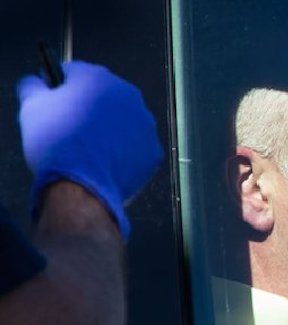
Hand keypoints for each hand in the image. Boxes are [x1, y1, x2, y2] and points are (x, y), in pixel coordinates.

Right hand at [18, 61, 163, 239]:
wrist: (82, 185)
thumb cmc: (55, 142)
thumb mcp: (31, 105)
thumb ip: (33, 85)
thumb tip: (37, 81)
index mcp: (98, 78)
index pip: (74, 73)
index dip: (58, 86)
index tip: (51, 100)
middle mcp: (128, 95)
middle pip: (102, 97)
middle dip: (86, 108)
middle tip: (68, 129)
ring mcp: (146, 124)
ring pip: (122, 122)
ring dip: (108, 130)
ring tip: (87, 149)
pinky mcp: (153, 151)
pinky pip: (136, 148)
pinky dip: (123, 154)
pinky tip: (105, 162)